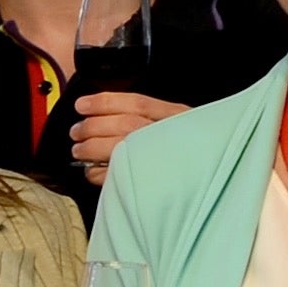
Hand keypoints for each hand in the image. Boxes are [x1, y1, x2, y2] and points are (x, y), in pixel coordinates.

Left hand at [68, 87, 191, 185]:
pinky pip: (117, 176)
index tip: (82, 105)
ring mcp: (161, 160)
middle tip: (76, 131)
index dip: (105, 102)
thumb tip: (107, 116)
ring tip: (79, 150)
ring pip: (119, 148)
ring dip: (91, 148)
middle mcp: (171, 135)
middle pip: (124, 124)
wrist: (210, 182)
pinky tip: (92, 170)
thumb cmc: (192, 152)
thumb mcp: (179, 125)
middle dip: (93, 127)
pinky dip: (97, 172)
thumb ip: (151, 117)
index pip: (136, 103)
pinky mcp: (149, 184)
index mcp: (177, 116)